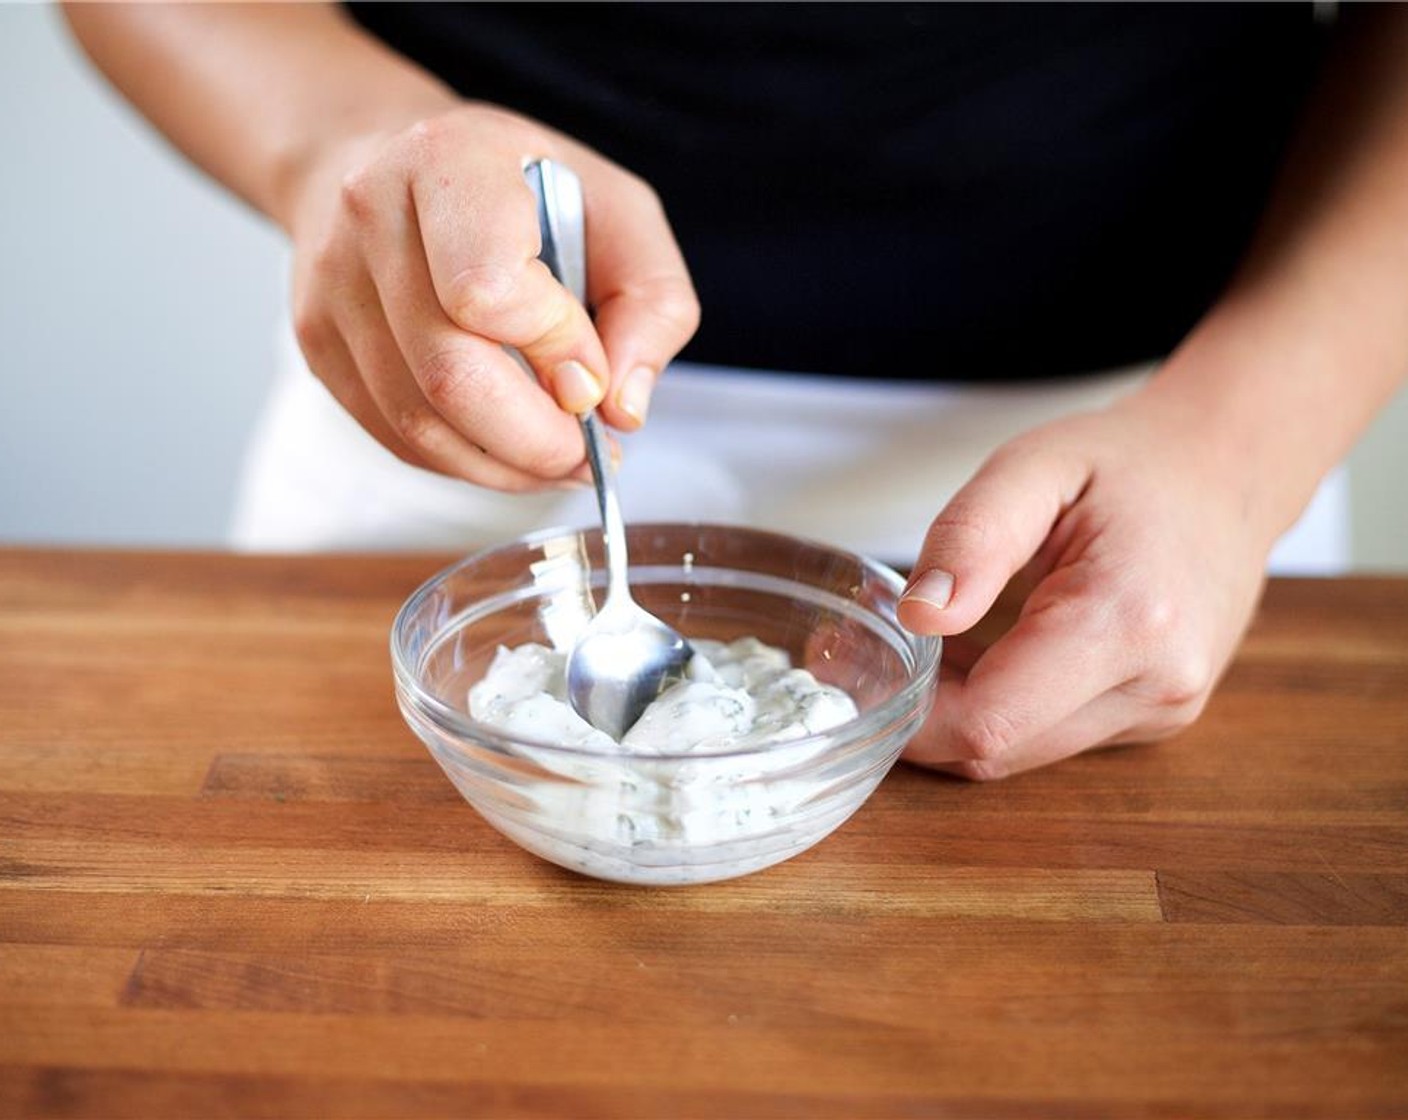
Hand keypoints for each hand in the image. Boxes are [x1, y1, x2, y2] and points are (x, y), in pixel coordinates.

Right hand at [284, 102, 698, 489]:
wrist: (389, 158)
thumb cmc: (520, 185)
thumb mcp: (619, 209)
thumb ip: (652, 301)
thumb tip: (623, 406)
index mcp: (449, 161)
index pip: (488, 291)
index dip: (555, 351)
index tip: (594, 375)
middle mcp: (371, 216)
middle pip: (450, 376)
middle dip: (536, 439)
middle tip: (589, 452)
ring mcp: (334, 285)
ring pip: (418, 424)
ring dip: (504, 466)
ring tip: (558, 459)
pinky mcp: (318, 343)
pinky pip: (394, 437)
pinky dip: (464, 464)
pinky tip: (508, 451)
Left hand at [897, 391, 1277, 779]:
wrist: (1229, 471)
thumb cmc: (1131, 462)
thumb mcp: (1034, 466)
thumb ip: (971, 537)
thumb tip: (919, 616)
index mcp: (1128, 620)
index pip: (990, 722)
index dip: (913, 716)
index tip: (864, 670)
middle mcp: (1157, 685)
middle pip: (1000, 750)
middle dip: (928, 717)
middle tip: (882, 652)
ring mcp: (1163, 712)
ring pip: (1021, 753)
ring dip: (964, 714)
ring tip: (941, 640)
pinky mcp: (1156, 719)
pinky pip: (1050, 736)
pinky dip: (1004, 707)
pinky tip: (989, 650)